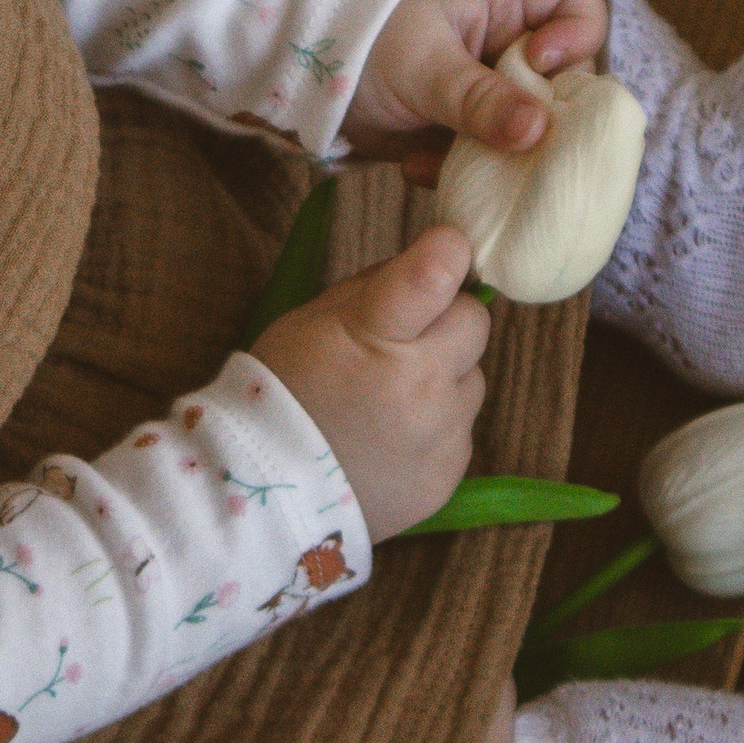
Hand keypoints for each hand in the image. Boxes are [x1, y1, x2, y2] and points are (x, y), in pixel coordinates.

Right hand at [252, 224, 487, 537]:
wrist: (269, 496)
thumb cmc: (282, 394)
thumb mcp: (308, 323)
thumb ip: (373, 288)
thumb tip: (430, 261)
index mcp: (374, 338)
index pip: (435, 276)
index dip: (448, 251)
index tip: (447, 247)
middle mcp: (420, 384)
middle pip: (474, 321)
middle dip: (445, 321)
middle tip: (403, 341)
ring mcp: (441, 433)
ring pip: (471, 379)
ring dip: (441, 378)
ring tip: (389, 402)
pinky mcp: (451, 471)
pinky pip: (460, 428)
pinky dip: (434, 426)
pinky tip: (391, 439)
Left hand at [341, 0, 609, 181]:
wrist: (291, 74)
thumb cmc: (357, 40)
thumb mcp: (422, 68)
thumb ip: (480, 100)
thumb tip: (539, 132)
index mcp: (499, 0)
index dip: (580, 30)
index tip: (544, 65)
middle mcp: (500, 42)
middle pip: (564, 74)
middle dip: (543, 116)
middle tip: (513, 142)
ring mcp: (481, 87)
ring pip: (528, 125)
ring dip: (498, 155)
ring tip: (451, 162)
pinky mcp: (456, 127)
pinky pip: (485, 154)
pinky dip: (459, 170)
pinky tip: (418, 169)